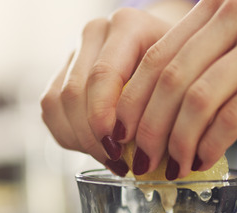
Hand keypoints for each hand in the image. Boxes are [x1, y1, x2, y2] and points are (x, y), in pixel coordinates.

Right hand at [40, 7, 173, 172]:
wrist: (169, 48)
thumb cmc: (181, 69)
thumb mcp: (186, 81)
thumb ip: (169, 108)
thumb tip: (147, 155)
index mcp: (128, 26)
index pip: (103, 75)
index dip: (104, 118)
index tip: (119, 149)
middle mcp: (96, 32)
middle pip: (75, 92)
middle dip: (93, 136)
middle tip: (118, 162)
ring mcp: (75, 50)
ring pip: (57, 102)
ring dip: (81, 140)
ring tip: (111, 160)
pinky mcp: (63, 72)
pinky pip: (51, 110)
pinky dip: (70, 136)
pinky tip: (96, 150)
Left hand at [113, 0, 236, 178]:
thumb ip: (209, 68)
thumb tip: (156, 120)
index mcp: (218, 3)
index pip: (155, 54)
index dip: (131, 101)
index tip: (120, 137)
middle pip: (168, 77)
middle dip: (146, 127)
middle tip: (139, 161)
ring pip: (196, 98)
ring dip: (176, 142)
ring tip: (169, 168)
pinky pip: (233, 116)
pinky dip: (210, 145)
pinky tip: (203, 162)